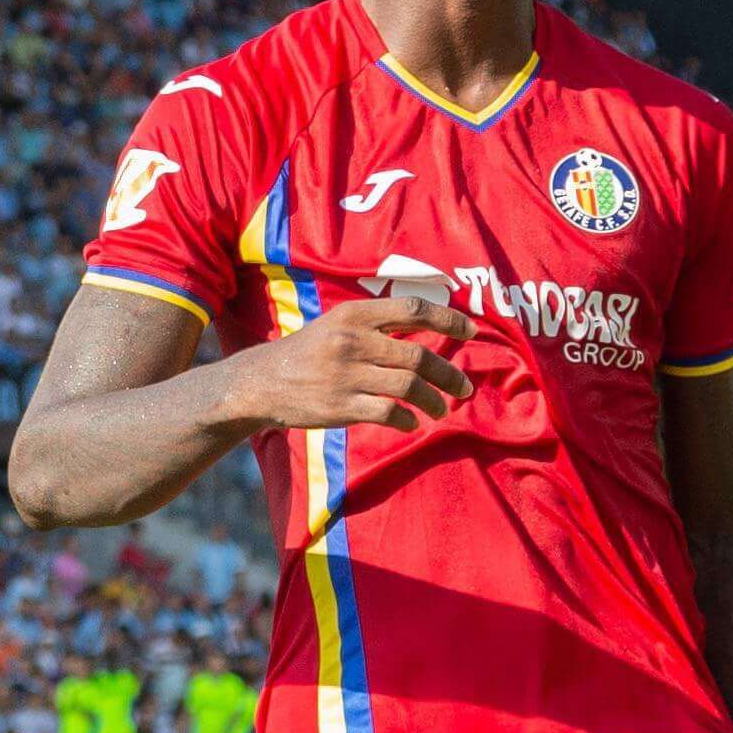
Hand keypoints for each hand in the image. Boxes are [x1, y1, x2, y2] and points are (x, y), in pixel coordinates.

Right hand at [234, 293, 472, 433]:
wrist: (262, 382)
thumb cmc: (308, 352)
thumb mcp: (337, 324)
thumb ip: (376, 324)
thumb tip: (425, 326)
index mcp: (355, 315)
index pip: (413, 309)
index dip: (448, 319)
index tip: (471, 332)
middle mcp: (353, 341)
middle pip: (419, 355)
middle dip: (449, 374)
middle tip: (463, 388)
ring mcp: (347, 374)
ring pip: (409, 386)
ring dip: (434, 401)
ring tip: (441, 409)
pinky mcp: (341, 406)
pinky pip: (388, 413)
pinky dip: (406, 419)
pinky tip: (411, 422)